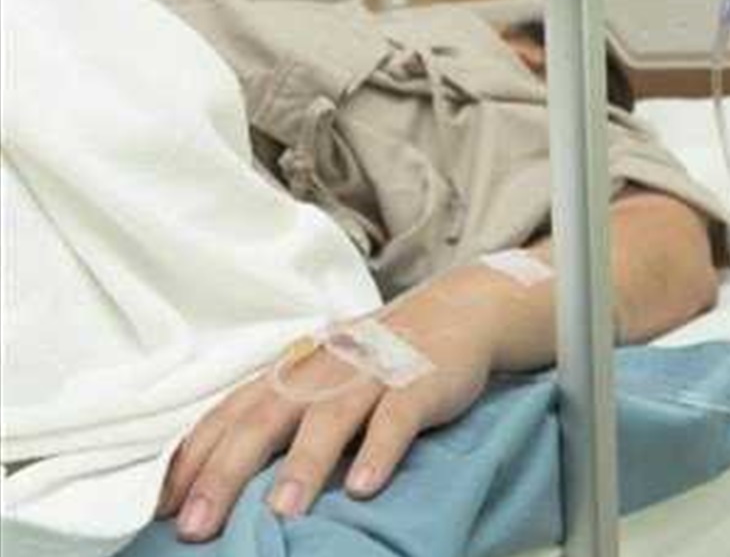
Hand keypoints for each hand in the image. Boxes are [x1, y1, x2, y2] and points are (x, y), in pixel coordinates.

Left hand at [156, 329, 491, 542]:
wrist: (460, 310)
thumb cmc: (380, 357)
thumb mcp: (323, 378)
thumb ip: (282, 415)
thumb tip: (228, 476)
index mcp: (291, 373)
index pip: (229, 416)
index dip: (193, 460)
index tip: (162, 508)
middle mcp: (321, 371)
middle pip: (264, 421)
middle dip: (226, 474)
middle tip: (196, 527)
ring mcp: (371, 375)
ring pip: (329, 419)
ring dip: (302, 466)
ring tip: (280, 515)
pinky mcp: (420, 382)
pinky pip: (397, 418)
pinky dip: (379, 451)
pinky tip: (363, 488)